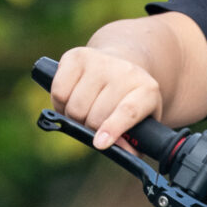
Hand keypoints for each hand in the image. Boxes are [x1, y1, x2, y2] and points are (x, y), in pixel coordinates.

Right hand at [49, 44, 164, 150]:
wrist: (121, 66)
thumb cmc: (128, 104)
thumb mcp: (140, 124)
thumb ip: (132, 143)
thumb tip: (119, 151)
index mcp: (147, 91)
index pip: (129, 111)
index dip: (113, 128)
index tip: (99, 144)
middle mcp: (126, 72)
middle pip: (95, 116)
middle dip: (89, 129)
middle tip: (91, 127)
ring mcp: (101, 61)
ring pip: (75, 106)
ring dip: (73, 118)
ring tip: (81, 114)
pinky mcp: (77, 56)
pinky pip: (59, 92)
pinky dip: (59, 104)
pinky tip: (69, 101)